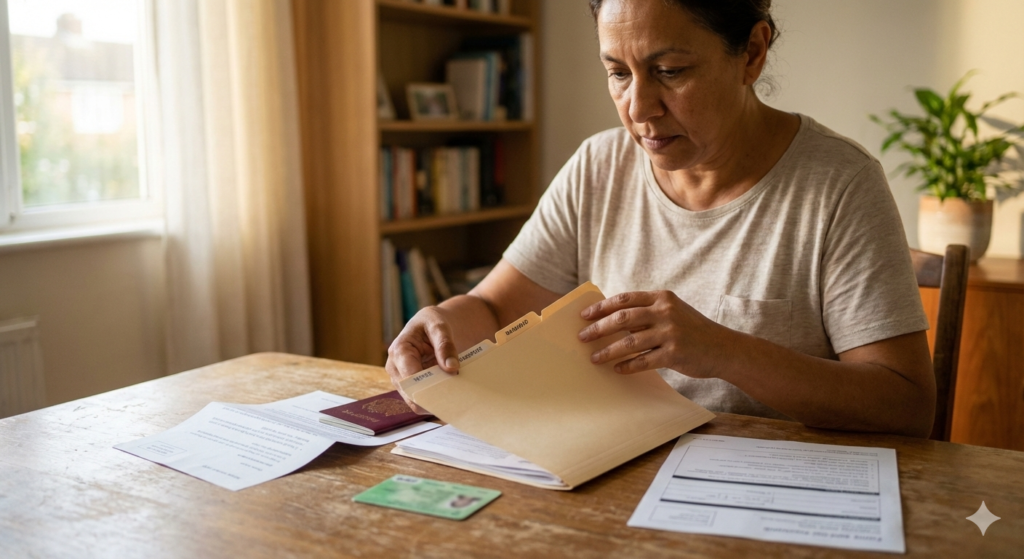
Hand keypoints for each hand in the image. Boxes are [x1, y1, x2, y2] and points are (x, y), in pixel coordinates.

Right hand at [385, 306, 460, 413]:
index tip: (449, 388)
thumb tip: (452, 368)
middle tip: (456, 397)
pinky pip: (421, 400)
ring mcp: (401, 379)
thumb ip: (445, 345)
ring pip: (415, 401)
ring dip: (435, 401)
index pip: (410, 377)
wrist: (429, 326)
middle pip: (411, 393)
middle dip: (433, 396)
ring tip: (455, 397)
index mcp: (399, 351)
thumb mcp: (439, 326)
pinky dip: (435, 400)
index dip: (429, 385)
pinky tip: (450, 397)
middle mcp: (395, 368)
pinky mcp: (410, 386)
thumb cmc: (431, 323)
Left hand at [577, 290, 728, 377]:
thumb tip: (612, 319)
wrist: (723, 348)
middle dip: (599, 328)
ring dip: (608, 351)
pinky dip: (628, 366)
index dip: (601, 307)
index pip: (624, 299)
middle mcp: (665, 312)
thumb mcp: (673, 311)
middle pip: (623, 318)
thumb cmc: (693, 330)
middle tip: (583, 337)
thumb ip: (647, 312)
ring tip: (594, 358)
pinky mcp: (674, 354)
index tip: (585, 316)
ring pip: (630, 341)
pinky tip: (617, 369)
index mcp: (662, 298)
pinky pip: (644, 361)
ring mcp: (670, 333)